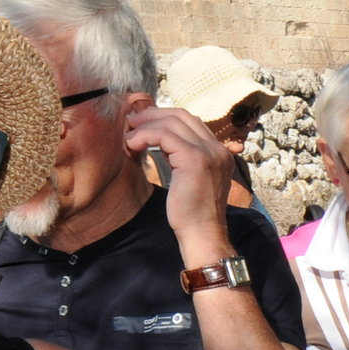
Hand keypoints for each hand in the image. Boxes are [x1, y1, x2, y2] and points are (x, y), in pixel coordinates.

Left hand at [123, 104, 237, 243]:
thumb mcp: (191, 180)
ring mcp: (208, 152)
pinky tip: (133, 145)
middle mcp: (217, 148)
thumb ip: (183, 159)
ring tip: (129, 136)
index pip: (191, 121)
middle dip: (153, 115)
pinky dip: (145, 135)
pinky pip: (164, 135)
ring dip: (146, 125)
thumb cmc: (192, 214)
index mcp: (219, 152)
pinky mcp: (194, 159)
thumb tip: (163, 144)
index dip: (164, 117)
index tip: (144, 124)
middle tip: (132, 123)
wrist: (202, 234)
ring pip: (172, 122)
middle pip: (182, 116)